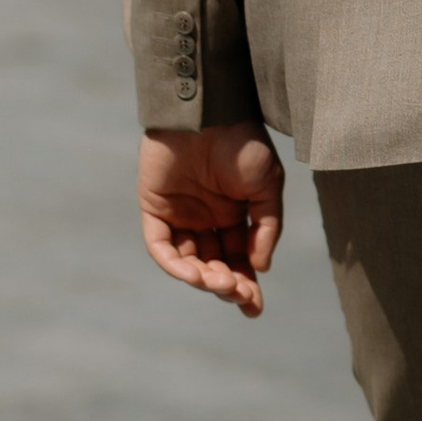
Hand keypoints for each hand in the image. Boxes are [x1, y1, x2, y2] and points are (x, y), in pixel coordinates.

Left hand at [139, 122, 282, 317]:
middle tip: (238, 292)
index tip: (254, 308)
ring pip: (187, 262)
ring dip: (202, 278)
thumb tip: (260, 267)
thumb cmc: (243, 142)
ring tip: (218, 281)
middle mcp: (205, 220)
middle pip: (214, 266)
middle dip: (226, 285)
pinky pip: (160, 246)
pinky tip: (193, 272)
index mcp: (233, 215)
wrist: (211, 111)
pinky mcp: (153, 209)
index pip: (238, 259)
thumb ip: (266, 226)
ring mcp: (178, 216)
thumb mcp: (268, 185)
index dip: (246, 285)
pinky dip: (174, 264)